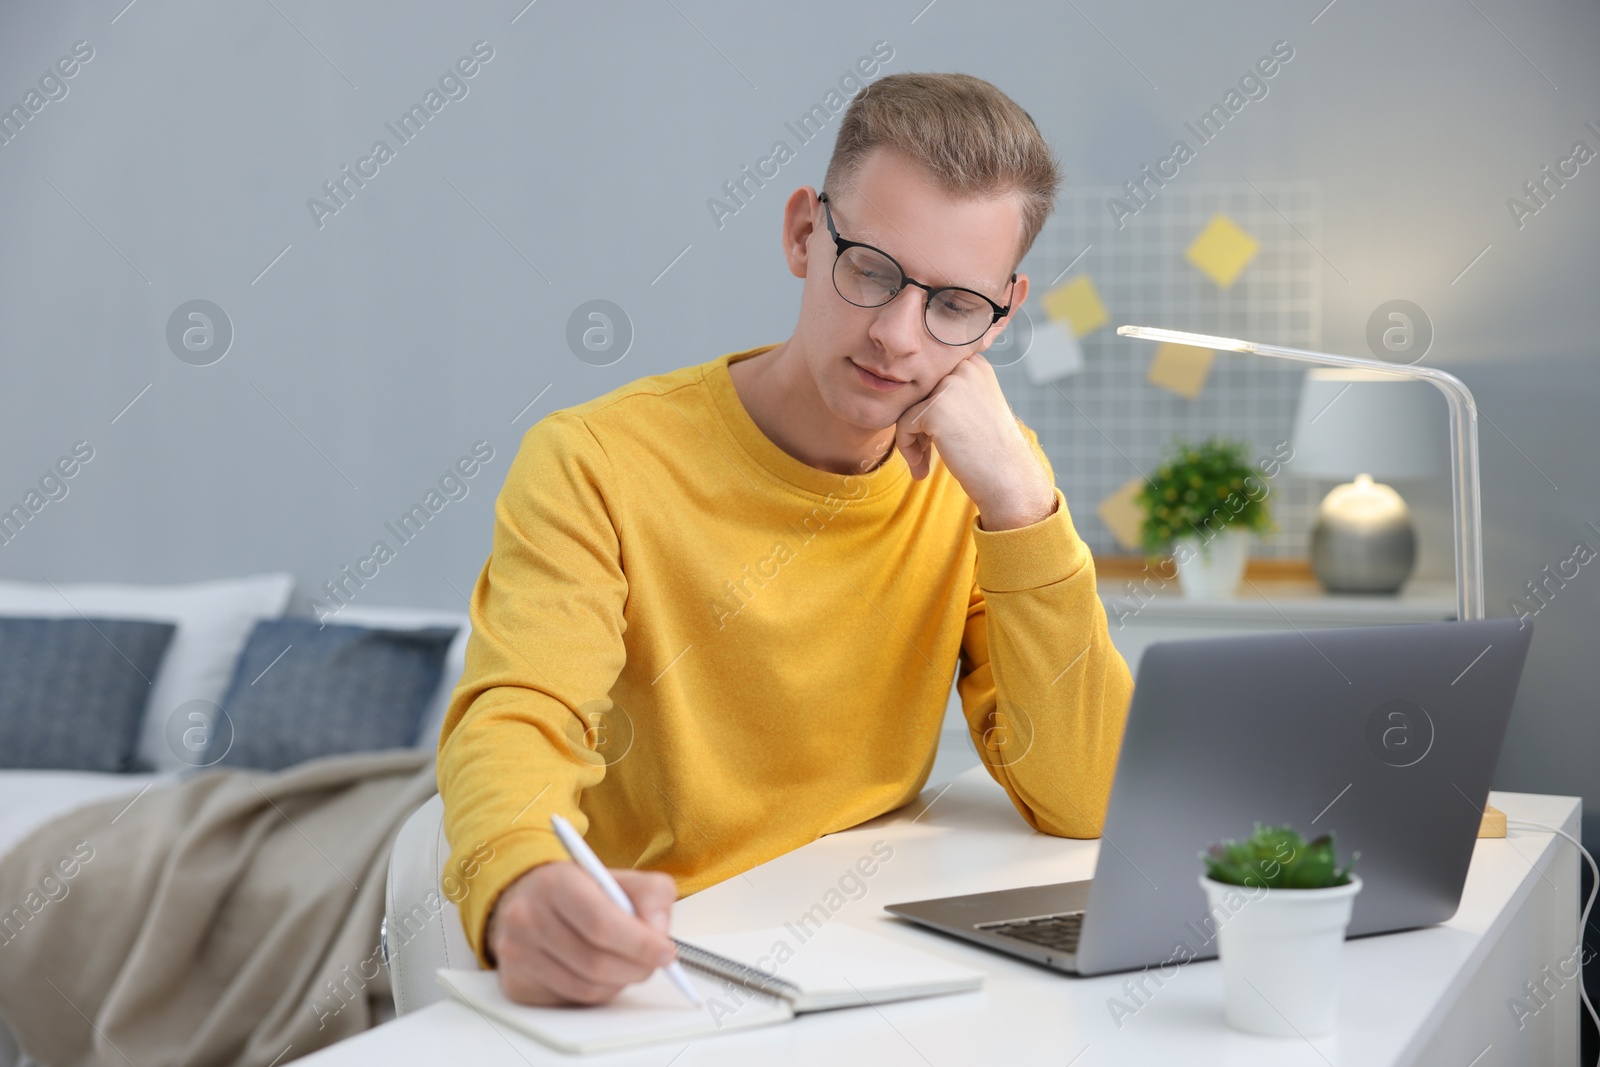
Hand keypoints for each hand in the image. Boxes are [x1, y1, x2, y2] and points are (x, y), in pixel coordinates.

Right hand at [486, 860, 679, 1005]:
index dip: (639, 943)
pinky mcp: (515, 983)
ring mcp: (516, 953)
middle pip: (595, 962)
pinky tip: (599, 972)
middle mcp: (527, 917)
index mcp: (555, 883)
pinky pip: (570, 1000)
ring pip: (585, 988)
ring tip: (626, 964)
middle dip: (636, 967)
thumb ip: (652, 895)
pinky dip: (596, 992)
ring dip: (618, 983)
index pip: (601, 923)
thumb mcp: (619, 878)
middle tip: (654, 962)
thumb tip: (658, 933)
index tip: (665, 952)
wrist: (528, 898)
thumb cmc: (579, 890)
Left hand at [894, 352, 1056, 530]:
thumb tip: (909, 395)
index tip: (933, 439)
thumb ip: (950, 394)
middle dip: (919, 426)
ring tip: (922, 465)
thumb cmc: (992, 450)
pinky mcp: (935, 408)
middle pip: (920, 393)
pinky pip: (903, 425)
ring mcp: (950, 385)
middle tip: (926, 454)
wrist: (1009, 477)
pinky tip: (921, 468)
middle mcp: (964, 368)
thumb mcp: (976, 407)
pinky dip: (907, 448)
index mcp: (975, 364)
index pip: (933, 380)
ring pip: (909, 408)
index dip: (929, 410)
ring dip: (912, 439)